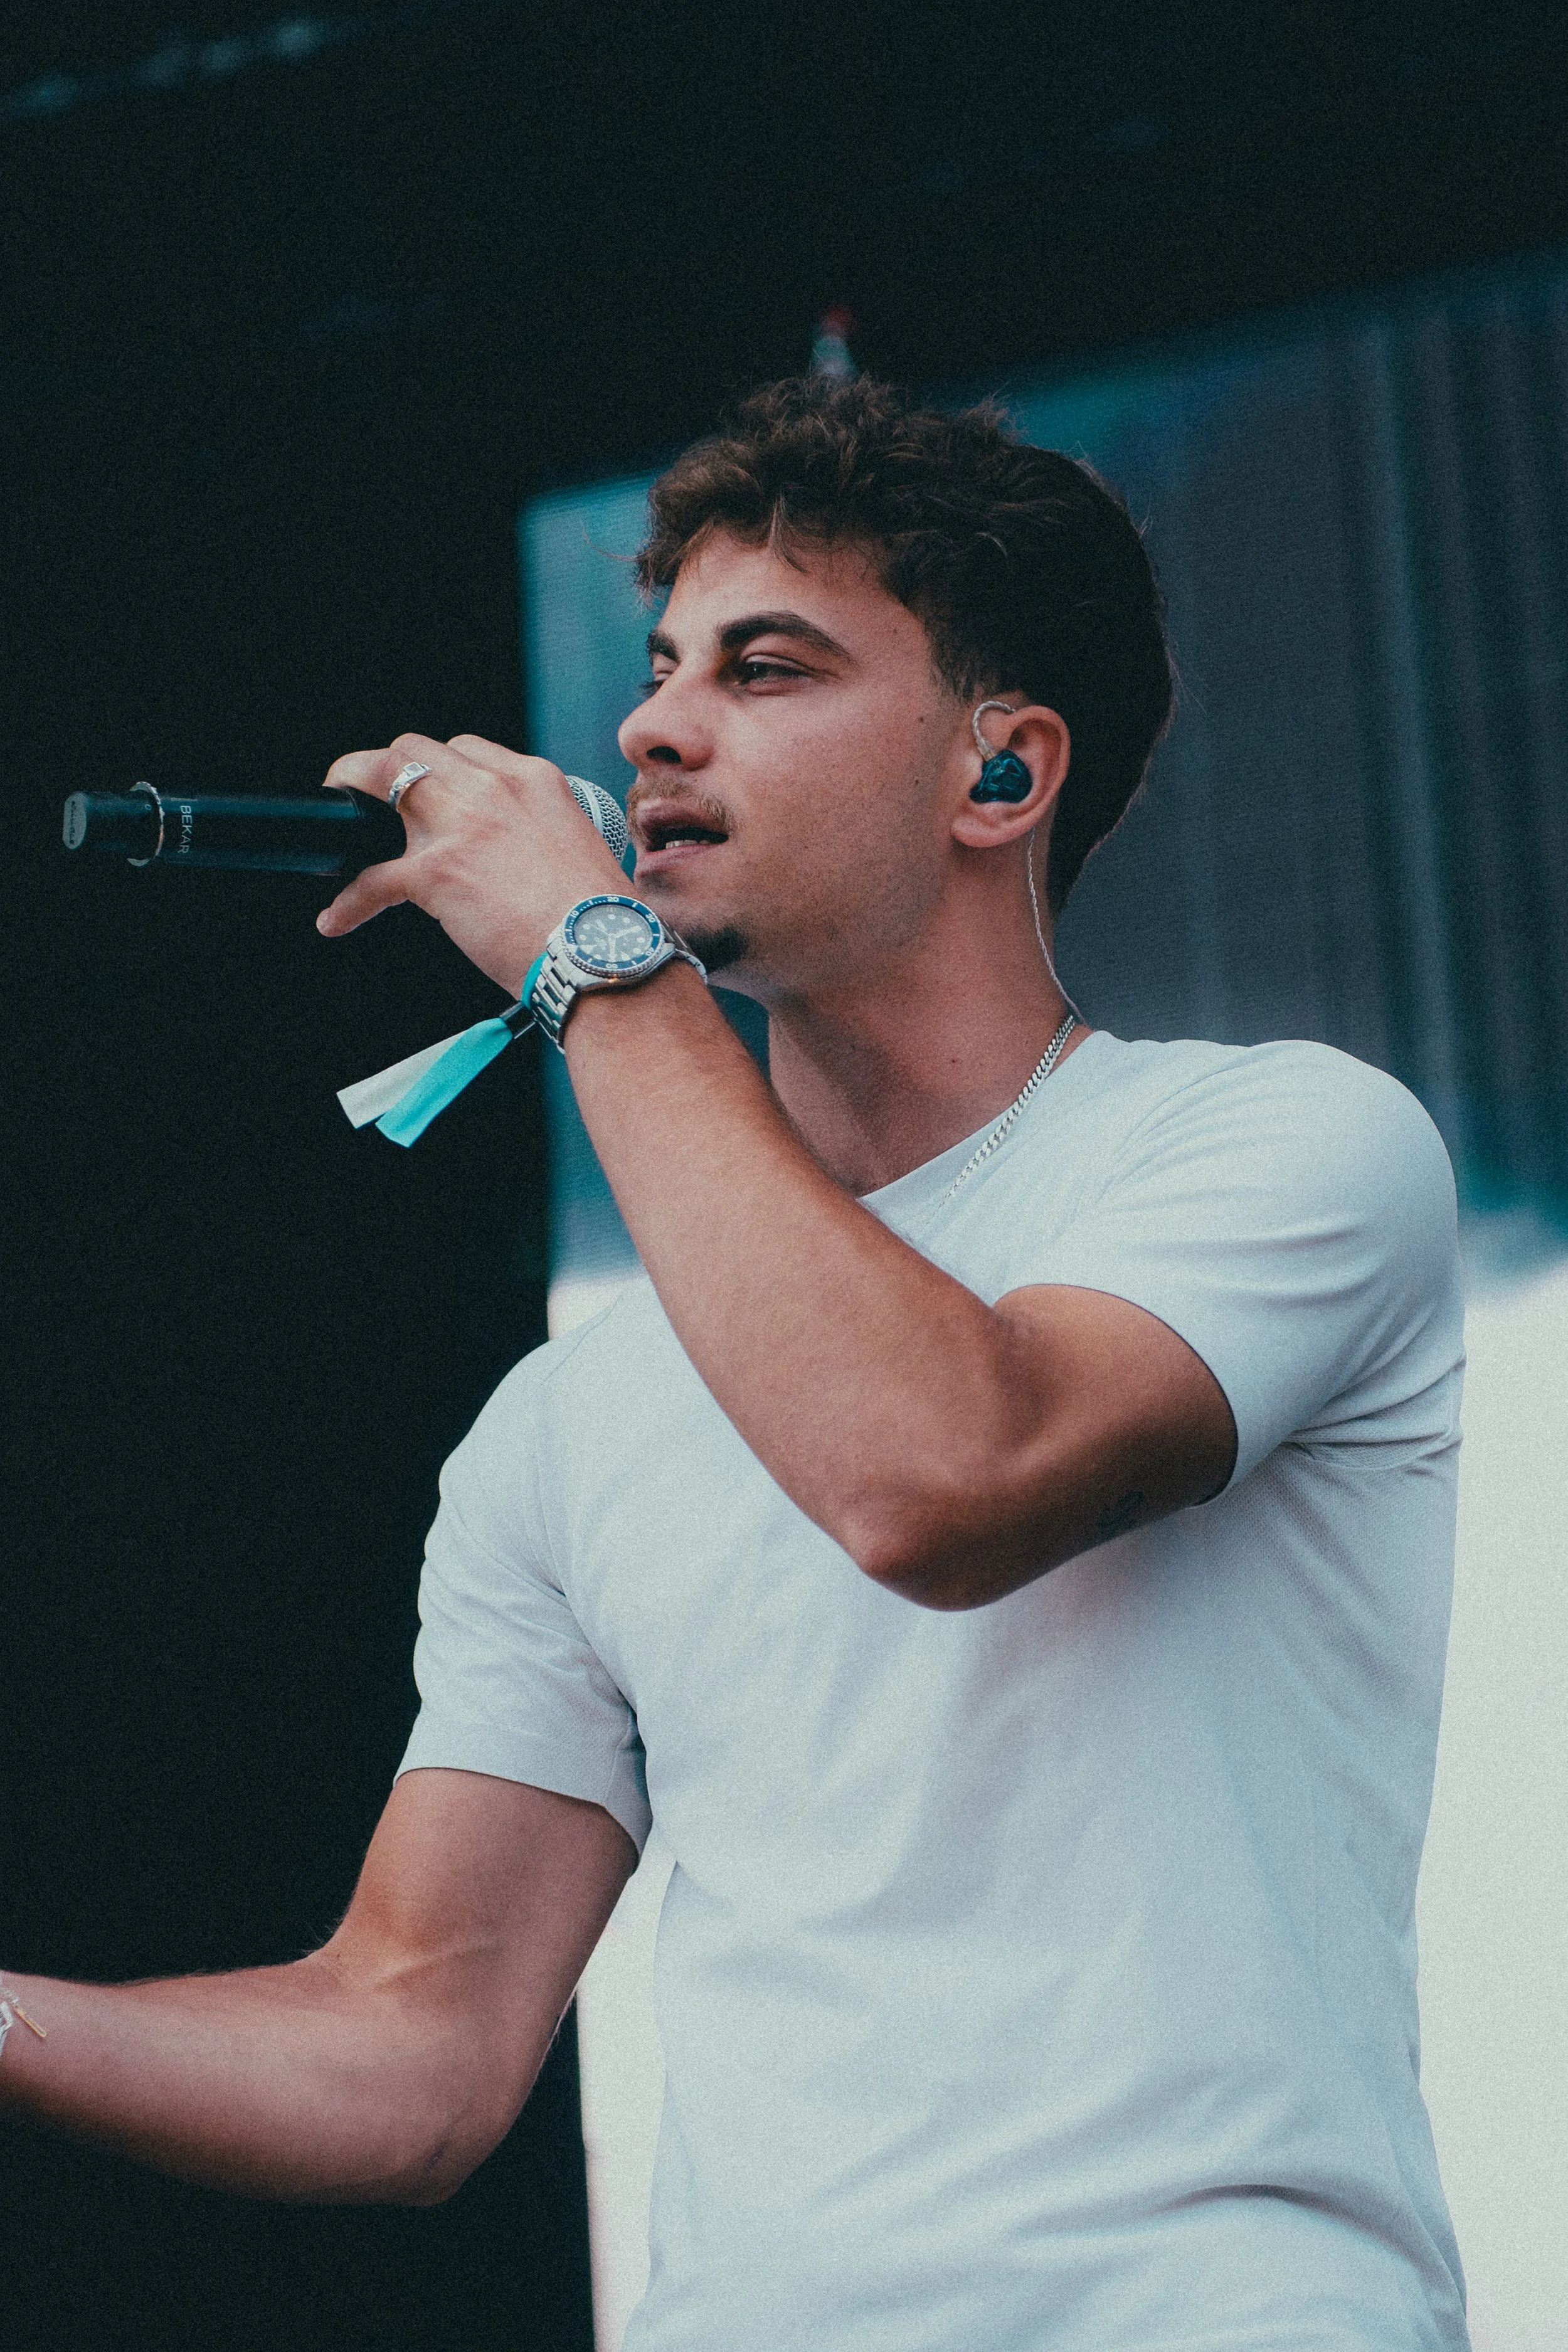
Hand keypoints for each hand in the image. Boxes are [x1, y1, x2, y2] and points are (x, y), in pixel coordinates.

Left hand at [315, 733, 630, 996]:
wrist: (603, 953)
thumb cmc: (600, 919)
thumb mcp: (575, 848)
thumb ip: (535, 835)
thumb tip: (505, 859)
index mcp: (533, 780)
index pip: (466, 749)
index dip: (439, 772)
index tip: (430, 797)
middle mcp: (494, 788)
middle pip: (414, 749)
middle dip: (386, 771)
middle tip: (371, 800)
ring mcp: (461, 825)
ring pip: (379, 778)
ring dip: (349, 799)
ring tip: (338, 829)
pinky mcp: (435, 871)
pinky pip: (370, 879)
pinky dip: (348, 903)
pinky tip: (337, 919)